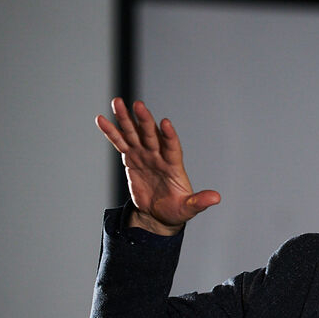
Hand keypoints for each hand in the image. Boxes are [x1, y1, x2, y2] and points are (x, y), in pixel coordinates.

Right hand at [95, 98, 220, 234]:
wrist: (158, 215)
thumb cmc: (176, 210)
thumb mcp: (188, 208)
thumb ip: (199, 202)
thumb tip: (216, 198)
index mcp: (174, 165)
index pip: (172, 147)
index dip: (169, 136)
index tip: (165, 123)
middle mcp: (159, 156)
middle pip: (151, 135)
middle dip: (144, 121)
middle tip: (138, 105)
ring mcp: (144, 155)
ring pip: (134, 134)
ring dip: (125, 119)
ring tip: (117, 102)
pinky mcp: (131, 159)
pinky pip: (120, 143)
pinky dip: (112, 132)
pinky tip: (101, 119)